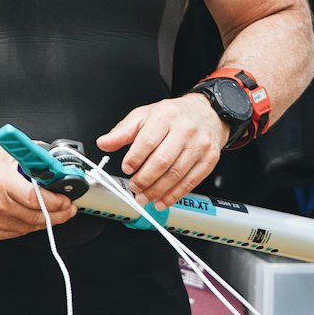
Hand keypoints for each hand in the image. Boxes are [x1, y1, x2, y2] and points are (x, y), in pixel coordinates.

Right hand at [0, 142, 77, 240]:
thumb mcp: (2, 151)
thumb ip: (29, 154)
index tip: (67, 199)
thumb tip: (50, 158)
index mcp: (2, 183)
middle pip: (37, 217)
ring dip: (47, 221)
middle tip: (69, 208)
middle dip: (59, 214)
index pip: (36, 198)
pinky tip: (35, 217)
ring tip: (56, 212)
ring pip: (30, 227)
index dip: (56, 202)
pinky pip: (18, 232)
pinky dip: (30, 225)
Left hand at [96, 94, 226, 208]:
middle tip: (134, 188)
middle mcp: (185, 130)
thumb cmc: (174, 115)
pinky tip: (162, 200)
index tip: (126, 169)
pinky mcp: (209, 160)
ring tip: (144, 197)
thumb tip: (104, 143)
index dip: (135, 158)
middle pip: (162, 161)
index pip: (148, 140)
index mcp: (166, 116)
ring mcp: (199, 146)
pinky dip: (174, 195)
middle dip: (144, 179)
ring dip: (157, 191)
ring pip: (176, 174)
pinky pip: (190, 182)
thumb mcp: (145, 115)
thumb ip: (123, 131)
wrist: (208, 113)